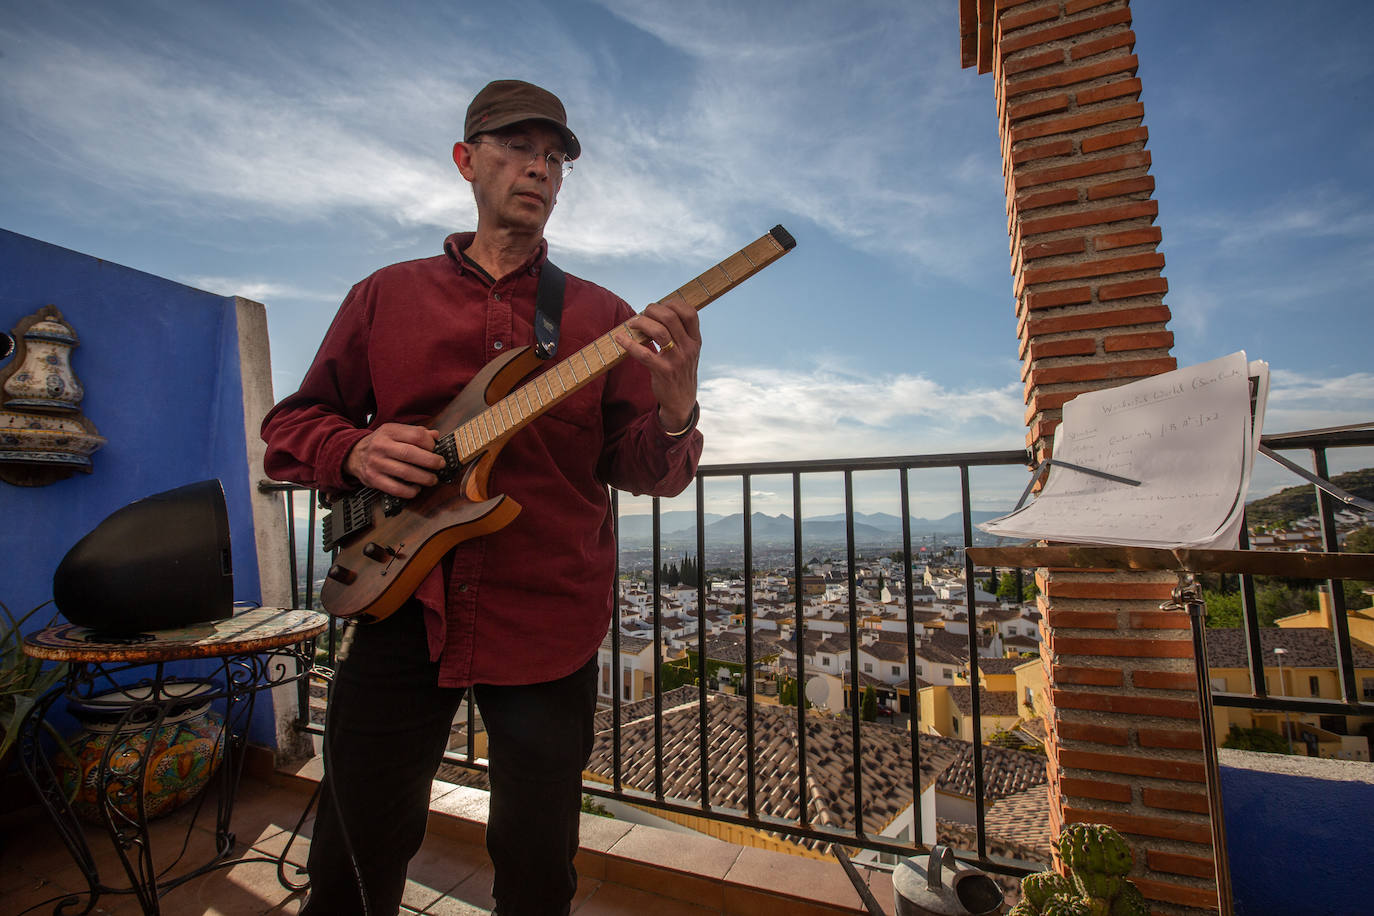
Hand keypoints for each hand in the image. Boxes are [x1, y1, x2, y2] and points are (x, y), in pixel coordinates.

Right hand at [344, 423, 444, 497]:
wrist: (353, 454)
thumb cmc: (380, 443)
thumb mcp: (394, 432)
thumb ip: (414, 432)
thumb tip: (435, 436)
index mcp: (389, 431)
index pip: (415, 435)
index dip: (430, 443)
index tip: (435, 449)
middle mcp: (381, 446)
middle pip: (410, 453)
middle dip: (430, 461)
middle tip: (440, 465)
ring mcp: (376, 463)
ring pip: (404, 472)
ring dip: (423, 478)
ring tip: (432, 479)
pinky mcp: (373, 479)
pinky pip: (395, 488)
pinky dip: (409, 491)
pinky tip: (417, 489)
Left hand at [615, 297, 700, 431]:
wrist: (682, 400)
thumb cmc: (680, 370)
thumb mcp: (688, 351)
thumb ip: (680, 333)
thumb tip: (657, 311)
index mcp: (695, 340)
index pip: (690, 312)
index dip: (673, 303)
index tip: (661, 306)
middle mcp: (689, 348)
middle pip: (671, 317)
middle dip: (652, 310)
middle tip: (642, 314)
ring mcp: (677, 360)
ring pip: (659, 331)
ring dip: (642, 323)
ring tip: (632, 324)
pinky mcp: (663, 372)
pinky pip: (644, 354)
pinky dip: (629, 344)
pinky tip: (620, 338)